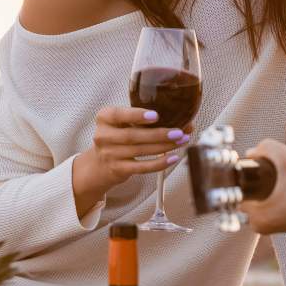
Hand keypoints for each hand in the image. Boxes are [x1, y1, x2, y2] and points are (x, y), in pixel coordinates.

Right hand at [74, 107, 191, 195]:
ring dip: (164, 146)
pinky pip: (142, 167)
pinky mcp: (118, 170)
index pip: (118, 115)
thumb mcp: (123, 123)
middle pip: (133, 135)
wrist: (99, 165)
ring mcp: (110, 154)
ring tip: (181, 141)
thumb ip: (147, 119)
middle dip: (159, 134)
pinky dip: (159, 163)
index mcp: (104, 118)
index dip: (136, 115)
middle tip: (179, 132)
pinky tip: (173, 157)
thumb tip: (185, 123)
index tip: (155, 115)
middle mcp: (104, 136)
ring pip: (140, 150)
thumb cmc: (118, 138)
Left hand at [242, 140, 285, 233]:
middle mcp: (261, 226)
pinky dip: (278, 190)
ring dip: (271, 182)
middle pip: (249, 190)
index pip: (238, 187)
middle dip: (261, 176)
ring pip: (261, 194)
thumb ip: (265, 148)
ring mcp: (272, 227)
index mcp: (258, 217)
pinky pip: (271, 200)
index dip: (248, 170)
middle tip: (281, 171)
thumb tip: (252, 153)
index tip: (262, 164)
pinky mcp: (282, 223)